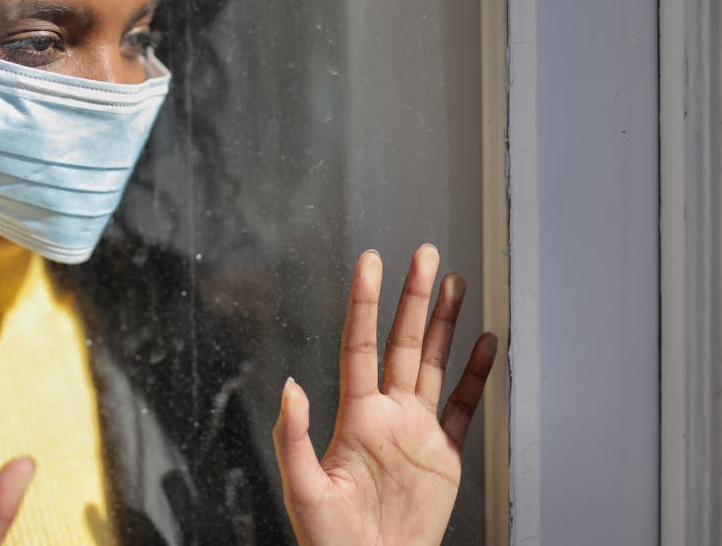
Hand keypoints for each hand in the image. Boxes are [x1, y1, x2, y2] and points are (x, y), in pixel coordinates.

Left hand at [273, 245, 496, 545]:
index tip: (371, 262)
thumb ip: (294, 437)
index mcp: (357, 417)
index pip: (361, 345)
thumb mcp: (304, 490)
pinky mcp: (444, 456)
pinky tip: (482, 345)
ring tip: (454, 283)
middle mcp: (389, 415)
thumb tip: (290, 386)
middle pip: (403, 343)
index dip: (366, 303)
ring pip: (433, 364)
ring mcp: (418, 432)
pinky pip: (463, 408)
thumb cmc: (332, 541)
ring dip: (444, 324)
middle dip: (414, 298)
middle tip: (425, 256)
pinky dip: (475, 376)